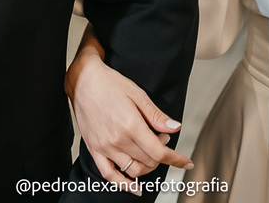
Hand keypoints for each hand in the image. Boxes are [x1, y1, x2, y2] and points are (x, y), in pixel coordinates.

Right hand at [65, 28, 192, 194]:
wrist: (83, 81)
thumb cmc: (110, 83)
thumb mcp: (138, 94)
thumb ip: (156, 115)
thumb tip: (175, 127)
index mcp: (131, 124)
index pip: (159, 152)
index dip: (176, 159)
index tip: (185, 162)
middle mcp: (117, 139)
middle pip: (148, 161)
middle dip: (161, 154)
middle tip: (161, 138)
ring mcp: (104, 147)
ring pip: (133, 170)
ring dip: (147, 166)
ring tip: (149, 152)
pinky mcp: (94, 150)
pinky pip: (109, 175)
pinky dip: (123, 185)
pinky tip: (134, 187)